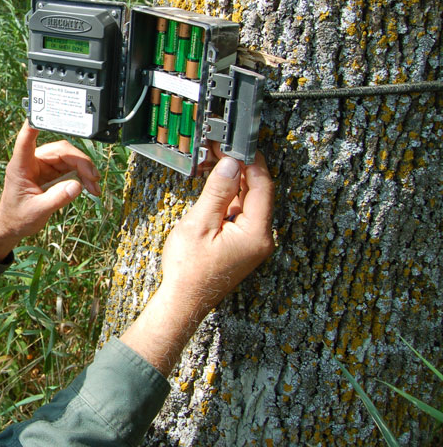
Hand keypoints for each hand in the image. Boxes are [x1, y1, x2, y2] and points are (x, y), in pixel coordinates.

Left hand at [0, 120, 100, 260]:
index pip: (27, 139)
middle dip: (80, 161)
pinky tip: (90, 188)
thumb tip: (77, 186)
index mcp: (21, 165)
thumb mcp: (37, 211)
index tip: (42, 111)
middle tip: (93, 177)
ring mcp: (43, 166)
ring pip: (69, 158)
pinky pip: (70, 169)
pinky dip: (82, 177)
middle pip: (60, 149)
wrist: (12, 227)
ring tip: (94, 186)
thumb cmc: (17, 217)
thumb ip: (56, 199)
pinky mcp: (51, 174)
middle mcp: (33, 161)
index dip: (35, 124)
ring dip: (84, 170)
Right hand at [160, 145, 275, 317]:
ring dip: (234, 185)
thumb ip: (217, 192)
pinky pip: (241, 216)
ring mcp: (253, 243)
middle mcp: (261, 238)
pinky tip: (214, 191)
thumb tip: (230, 165)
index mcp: (256, 233)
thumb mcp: (200, 223)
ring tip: (215, 166)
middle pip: (258, 194)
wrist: (184, 300)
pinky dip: (229, 200)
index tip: (239, 146)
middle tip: (222, 151)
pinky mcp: (242, 246)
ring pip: (248, 204)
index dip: (252, 163)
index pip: (262, 187)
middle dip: (241, 171)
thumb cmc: (190, 269)